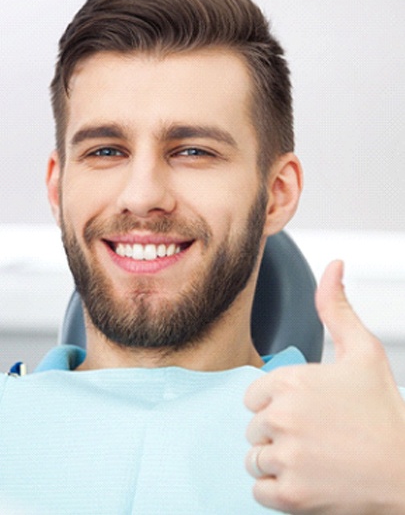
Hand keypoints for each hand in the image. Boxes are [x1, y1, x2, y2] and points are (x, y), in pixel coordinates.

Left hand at [245, 260, 404, 513]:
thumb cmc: (384, 411)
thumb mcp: (363, 351)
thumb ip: (336, 307)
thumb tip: (333, 265)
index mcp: (291, 380)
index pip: (253, 395)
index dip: (276, 403)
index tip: (305, 410)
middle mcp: (282, 417)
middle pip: (254, 426)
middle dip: (277, 431)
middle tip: (315, 435)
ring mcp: (286, 457)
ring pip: (254, 457)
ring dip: (277, 459)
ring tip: (313, 457)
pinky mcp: (290, 496)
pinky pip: (259, 489)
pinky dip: (277, 488)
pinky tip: (308, 479)